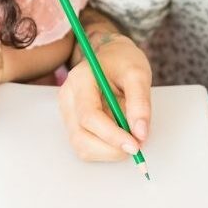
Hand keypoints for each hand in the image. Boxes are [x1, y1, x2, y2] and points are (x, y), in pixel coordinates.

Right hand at [58, 36, 152, 160]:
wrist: (110, 56)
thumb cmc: (123, 61)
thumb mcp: (138, 73)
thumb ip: (140, 102)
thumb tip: (140, 134)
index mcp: (80, 80)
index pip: (89, 116)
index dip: (112, 135)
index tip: (135, 145)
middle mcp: (67, 98)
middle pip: (81, 136)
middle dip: (111, 149)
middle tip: (136, 145)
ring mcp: (67, 112)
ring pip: (81, 146)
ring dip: (108, 151)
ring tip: (129, 137)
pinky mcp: (73, 123)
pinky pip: (85, 146)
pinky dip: (105, 149)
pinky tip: (119, 136)